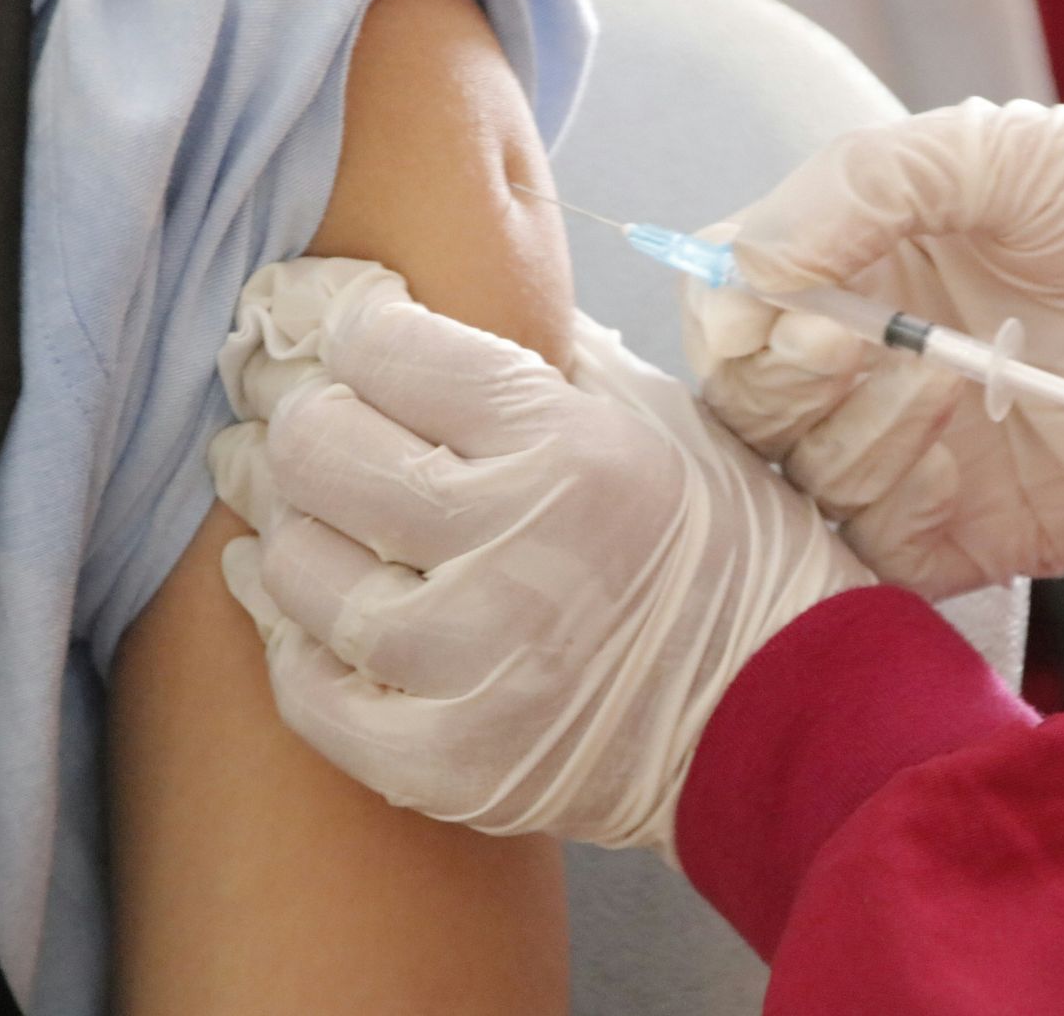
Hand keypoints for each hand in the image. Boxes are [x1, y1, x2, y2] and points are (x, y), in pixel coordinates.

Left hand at [210, 258, 873, 854]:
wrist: (779, 713)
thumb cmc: (718, 550)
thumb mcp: (654, 418)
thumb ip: (538, 352)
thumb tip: (407, 302)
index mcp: (570, 449)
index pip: (386, 348)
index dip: (346, 327)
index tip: (340, 332)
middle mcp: (515, 552)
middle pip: (319, 448)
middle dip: (295, 415)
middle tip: (295, 409)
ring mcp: (474, 667)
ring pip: (297, 566)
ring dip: (284, 524)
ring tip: (294, 504)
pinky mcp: (446, 762)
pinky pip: (308, 689)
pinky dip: (290, 636)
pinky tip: (294, 600)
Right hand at [683, 99, 1063, 596]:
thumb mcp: (989, 152)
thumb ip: (853, 190)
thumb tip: (742, 275)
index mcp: (852, 270)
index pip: (724, 313)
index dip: (732, 320)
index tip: (788, 308)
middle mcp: (864, 368)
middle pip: (745, 408)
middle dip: (785, 382)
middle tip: (858, 345)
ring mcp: (910, 455)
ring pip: (803, 483)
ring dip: (860, 433)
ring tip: (956, 380)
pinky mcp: (963, 533)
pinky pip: (877, 552)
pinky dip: (893, 508)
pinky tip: (956, 453)